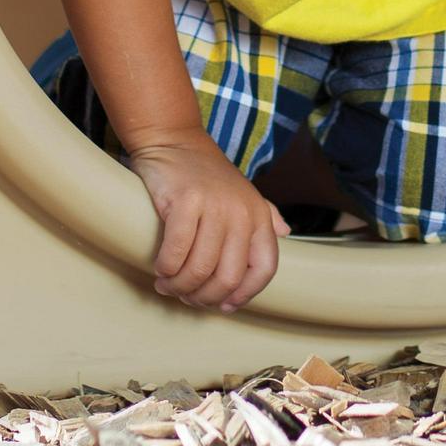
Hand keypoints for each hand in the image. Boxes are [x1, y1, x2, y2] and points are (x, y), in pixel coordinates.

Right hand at [125, 128, 291, 311]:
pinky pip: (176, 253)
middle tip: (186, 296)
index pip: (265, 268)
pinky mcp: (186, 201)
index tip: (224, 305)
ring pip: (200, 269)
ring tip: (168, 284)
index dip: (245, 294)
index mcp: (258, 214)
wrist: (174, 140)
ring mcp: (215, 205)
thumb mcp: (241, 193)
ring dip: (180, 286)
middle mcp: (242, 211)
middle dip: (204, 297)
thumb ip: (265, 214)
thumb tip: (286, 232)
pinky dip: (166, 269)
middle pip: (228, 277)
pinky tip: (160, 269)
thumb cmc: (204, 174)